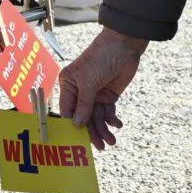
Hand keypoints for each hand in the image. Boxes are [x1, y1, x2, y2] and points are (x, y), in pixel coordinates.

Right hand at [59, 27, 147, 150]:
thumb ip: (84, 104)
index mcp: (68, 85)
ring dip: (103, 129)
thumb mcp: (89, 82)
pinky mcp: (108, 95)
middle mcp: (79, 91)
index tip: (77, 142)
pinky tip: (117, 125)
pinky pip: (107, 112)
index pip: (67, 110)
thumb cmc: (100, 58)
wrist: (124, 46)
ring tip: (112, 141)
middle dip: (91, 132)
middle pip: (83, 117)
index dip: (72, 126)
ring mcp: (95, 94)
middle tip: (100, 147)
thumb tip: (77, 125)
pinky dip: (112, 120)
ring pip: (96, 118)